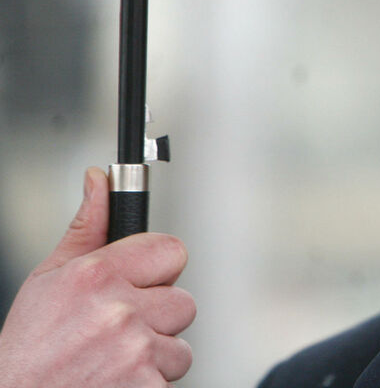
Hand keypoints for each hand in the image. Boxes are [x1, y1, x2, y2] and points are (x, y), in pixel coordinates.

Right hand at [0, 168, 194, 386]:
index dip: (159, 271)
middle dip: (157, 319)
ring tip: (111, 363)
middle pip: (183, 302)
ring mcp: (135, 352)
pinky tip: (116, 382)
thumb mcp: (47, 281)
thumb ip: (86, 228)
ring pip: (180, 346)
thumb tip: (99, 181)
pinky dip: (150, 384)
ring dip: (155, 357)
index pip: (172, 250)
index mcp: (96, 276)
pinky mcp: (146, 387)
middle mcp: (119, 312)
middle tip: (116, 334)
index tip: (143, 284)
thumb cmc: (26, 352)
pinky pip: (172, 379)